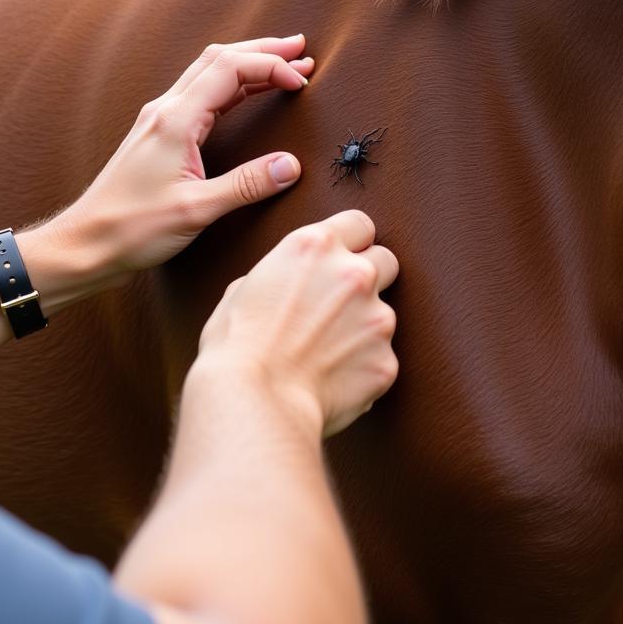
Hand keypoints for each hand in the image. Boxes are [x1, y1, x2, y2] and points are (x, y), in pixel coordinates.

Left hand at [59, 35, 313, 277]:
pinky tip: (247, 94)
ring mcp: (159, 120)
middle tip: (300, 50)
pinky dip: (230, 87)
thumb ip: (246, 185)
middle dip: (262, 51)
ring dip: (247, 65)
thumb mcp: (196, 210)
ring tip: (284, 65)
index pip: (230, 69)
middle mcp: (165, 110)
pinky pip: (198, 95)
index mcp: (175, 120)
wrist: (86, 243)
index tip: (301, 81)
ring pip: (207, 73)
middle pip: (218, 59)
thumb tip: (291, 166)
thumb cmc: (131, 228)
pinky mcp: (157, 136)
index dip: (270, 66)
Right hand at [191, 211, 398, 436]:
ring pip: (383, 314)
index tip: (342, 258)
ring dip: (363, 327)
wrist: (253, 401)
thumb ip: (281, 274)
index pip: (360, 223)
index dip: (351, 242)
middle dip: (369, 278)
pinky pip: (380, 358)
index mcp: (315, 246)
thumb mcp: (243, 288)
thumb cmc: (236, 345)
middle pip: (386, 260)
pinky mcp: (386, 361)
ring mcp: (376, 318)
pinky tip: (330, 379)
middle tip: (338, 304)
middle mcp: (353, 274)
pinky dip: (362, 367)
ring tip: (324, 352)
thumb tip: (288, 283)